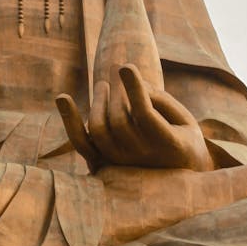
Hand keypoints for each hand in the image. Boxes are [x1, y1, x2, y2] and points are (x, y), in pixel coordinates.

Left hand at [56, 64, 212, 172]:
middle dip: (117, 90)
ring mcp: (120, 163)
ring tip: (105, 85)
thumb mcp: (184, 119)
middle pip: (119, 119)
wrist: (175, 179)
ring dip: (98, 100)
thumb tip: (133, 85)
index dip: (135, 89)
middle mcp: (142, 159)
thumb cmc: (183, 139)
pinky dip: (70, 121)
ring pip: (99, 128)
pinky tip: (62, 97)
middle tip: (118, 71)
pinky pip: (81, 143)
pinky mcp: (104, 162)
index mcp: (169, 146)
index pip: (146, 115)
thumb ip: (162, 100)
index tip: (126, 66)